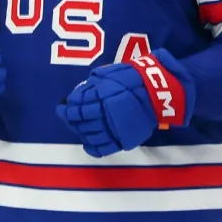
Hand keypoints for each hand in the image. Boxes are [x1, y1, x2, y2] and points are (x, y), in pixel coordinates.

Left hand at [56, 47, 194, 157]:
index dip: (67, 109)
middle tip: (66, 117)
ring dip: (80, 132)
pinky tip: (87, 144)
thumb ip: (93, 84)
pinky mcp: (123, 139)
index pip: (78, 107)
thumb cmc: (134, 78)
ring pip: (90, 135)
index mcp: (103, 97)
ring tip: (77, 128)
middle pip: (81, 122)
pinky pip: (104, 148)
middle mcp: (106, 114)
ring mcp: (115, 128)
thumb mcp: (110, 73)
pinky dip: (93, 148)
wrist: (159, 91)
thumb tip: (76, 95)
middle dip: (70, 120)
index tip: (62, 107)